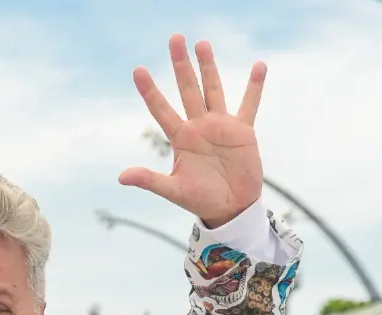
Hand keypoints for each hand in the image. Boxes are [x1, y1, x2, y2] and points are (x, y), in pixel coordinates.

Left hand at [119, 35, 266, 229]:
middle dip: (181, 65)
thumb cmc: (201, 200)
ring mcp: (220, 125)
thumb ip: (150, 181)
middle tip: (175, 38)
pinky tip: (259, 66)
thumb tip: (122, 177)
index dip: (150, 91)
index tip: (138, 70)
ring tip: (202, 44)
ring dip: (209, 67)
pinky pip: (249, 104)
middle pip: (187, 89)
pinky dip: (254, 87)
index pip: (161, 109)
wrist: (231, 208)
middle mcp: (198, 126)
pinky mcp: (243, 130)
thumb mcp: (174, 191)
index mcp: (180, 138)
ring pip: (213, 89)